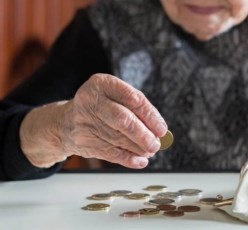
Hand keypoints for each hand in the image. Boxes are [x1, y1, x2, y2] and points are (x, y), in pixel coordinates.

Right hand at [20, 74, 166, 168]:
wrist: (65, 122)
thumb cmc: (100, 108)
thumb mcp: (114, 97)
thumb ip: (136, 109)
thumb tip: (158, 130)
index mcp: (102, 84)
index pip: (132, 98)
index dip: (150, 115)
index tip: (162, 129)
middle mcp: (90, 100)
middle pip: (123, 120)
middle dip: (144, 135)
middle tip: (156, 144)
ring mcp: (84, 121)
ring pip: (118, 138)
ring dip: (138, 148)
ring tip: (150, 151)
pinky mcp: (83, 141)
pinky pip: (110, 152)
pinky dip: (128, 158)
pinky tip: (140, 161)